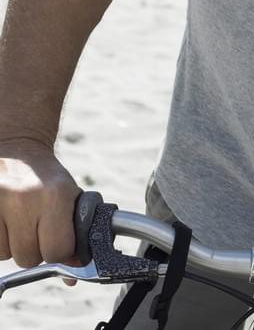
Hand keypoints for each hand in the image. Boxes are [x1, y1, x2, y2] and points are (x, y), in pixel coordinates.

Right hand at [0, 137, 81, 272]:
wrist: (18, 151)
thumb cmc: (47, 179)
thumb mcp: (70, 198)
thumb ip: (74, 235)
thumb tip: (71, 276)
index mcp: (54, 195)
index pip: (56, 250)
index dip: (59, 252)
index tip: (59, 242)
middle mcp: (24, 199)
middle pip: (28, 257)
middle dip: (35, 249)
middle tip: (37, 229)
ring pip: (5, 255)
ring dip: (13, 246)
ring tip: (20, 221)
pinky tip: (5, 221)